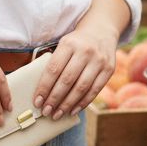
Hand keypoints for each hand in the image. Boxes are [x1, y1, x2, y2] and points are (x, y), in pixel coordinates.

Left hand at [33, 0, 127, 118]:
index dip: (44, 88)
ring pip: (81, 88)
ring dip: (67, 104)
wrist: (102, 31)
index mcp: (69, 44)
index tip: (37, 101)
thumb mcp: (63, 45)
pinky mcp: (109, 69)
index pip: (53, 69)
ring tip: (57, 114)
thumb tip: (41, 91)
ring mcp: (99, 61)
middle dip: (54, 99)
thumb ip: (54, 63)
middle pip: (67, 80)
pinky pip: (94, 90)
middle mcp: (85, 51)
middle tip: (46, 111)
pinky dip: (83, 103)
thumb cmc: (76, 43)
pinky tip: (73, 110)